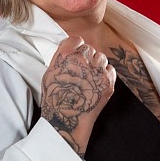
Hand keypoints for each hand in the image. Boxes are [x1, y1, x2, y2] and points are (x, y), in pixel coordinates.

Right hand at [41, 36, 115, 155]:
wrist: (68, 119)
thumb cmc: (55, 99)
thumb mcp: (49, 73)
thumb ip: (60, 57)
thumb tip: (70, 48)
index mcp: (65, 55)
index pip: (76, 40)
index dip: (77, 47)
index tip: (76, 54)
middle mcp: (82, 59)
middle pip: (89, 49)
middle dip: (87, 58)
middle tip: (82, 71)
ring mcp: (96, 70)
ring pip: (101, 58)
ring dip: (96, 65)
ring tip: (89, 78)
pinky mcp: (107, 81)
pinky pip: (110, 69)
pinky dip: (105, 74)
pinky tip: (97, 83)